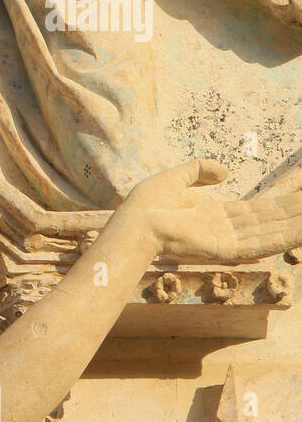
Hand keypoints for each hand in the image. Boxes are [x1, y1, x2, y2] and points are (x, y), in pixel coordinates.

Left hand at [118, 159, 301, 262]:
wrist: (136, 223)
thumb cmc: (148, 204)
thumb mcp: (175, 178)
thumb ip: (199, 170)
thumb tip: (225, 172)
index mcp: (213, 215)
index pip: (255, 211)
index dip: (278, 204)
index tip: (299, 196)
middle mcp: (225, 230)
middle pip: (269, 220)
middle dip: (293, 212)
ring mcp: (227, 241)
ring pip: (272, 232)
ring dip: (296, 224)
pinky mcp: (227, 251)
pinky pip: (263, 244)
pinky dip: (285, 238)